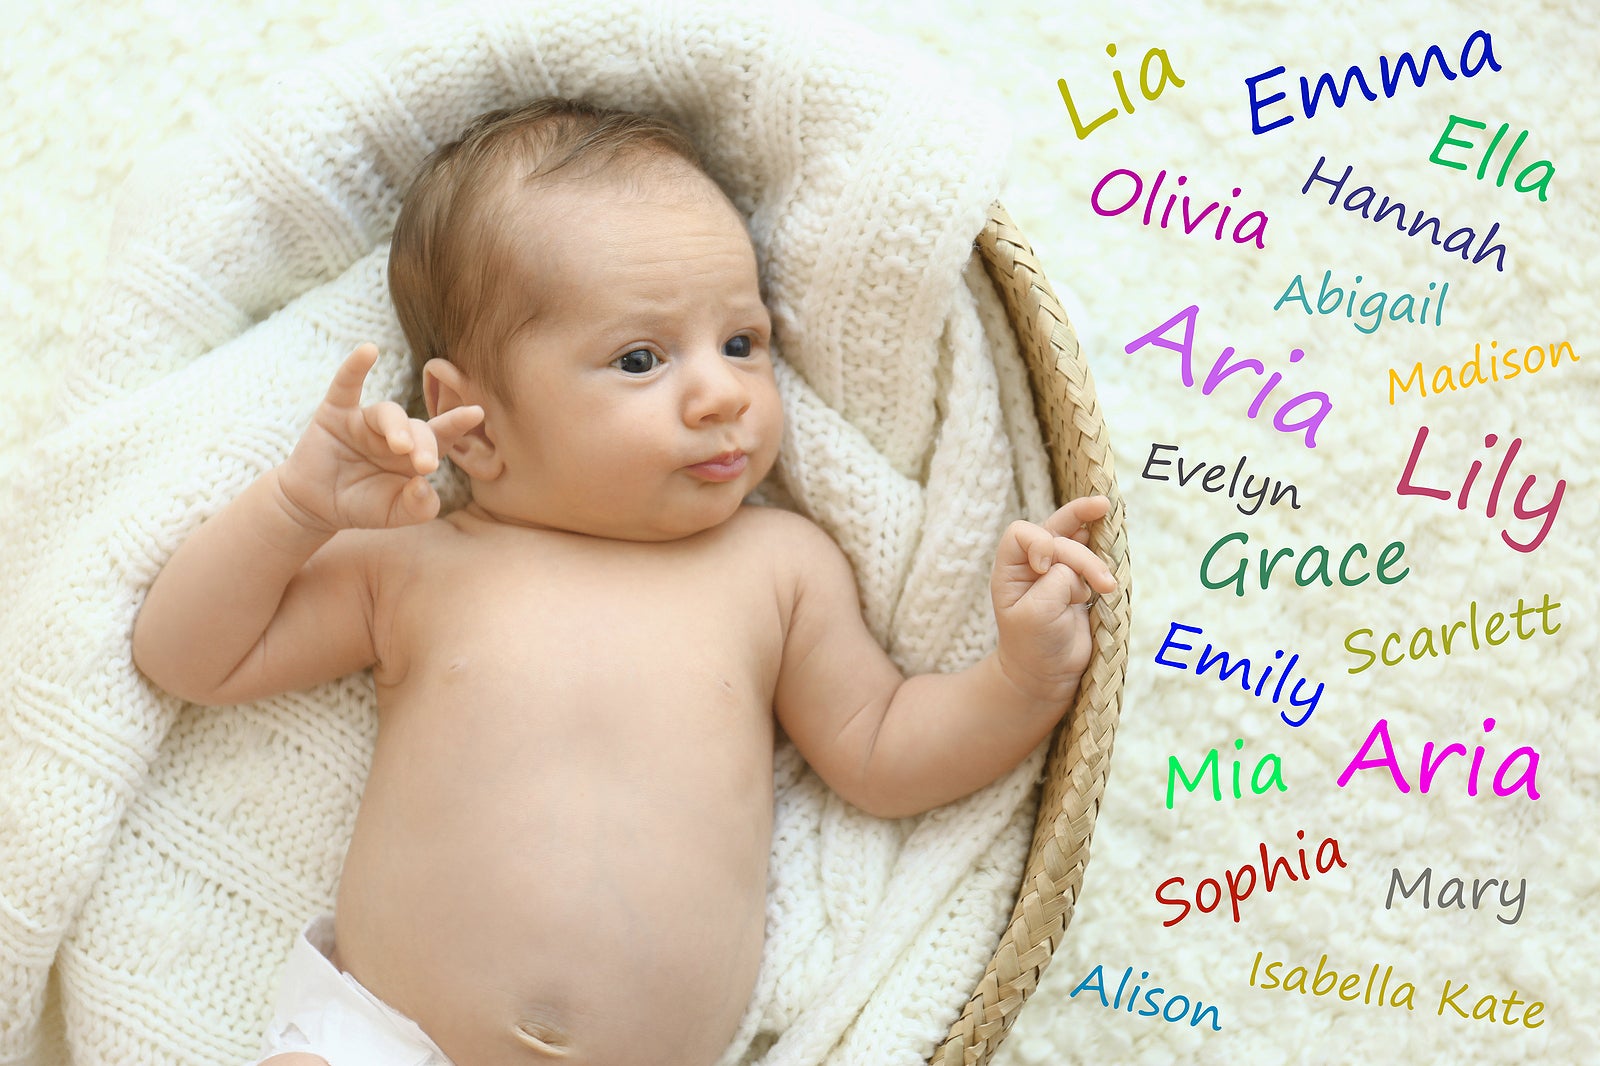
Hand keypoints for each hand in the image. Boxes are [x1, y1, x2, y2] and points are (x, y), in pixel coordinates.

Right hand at [275, 344, 484, 533]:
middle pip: (418, 428)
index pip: (442, 436)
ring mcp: (366, 421)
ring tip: (400, 446)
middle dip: (424, 444)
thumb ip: (417, 507)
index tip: (475, 412)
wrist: (315, 507)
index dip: (458, 423)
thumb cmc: (362, 506)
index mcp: (415, 454)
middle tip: (424, 465)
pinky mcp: (336, 414)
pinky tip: (368, 350)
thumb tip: (425, 486)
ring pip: (388, 413)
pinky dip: (356, 368)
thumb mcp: (394, 514)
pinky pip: (347, 385)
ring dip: (397, 427)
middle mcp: (395, 433)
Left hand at [990, 495, 1116, 703]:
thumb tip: (1075, 570)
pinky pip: (1096, 554)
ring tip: (1107, 586)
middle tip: (1102, 575)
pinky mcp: (1082, 579)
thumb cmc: (1033, 645)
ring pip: (1080, 536)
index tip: (1046, 570)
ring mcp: (1059, 569)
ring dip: (1097, 552)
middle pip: (1056, 525)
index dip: (1040, 544)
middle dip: (1081, 539)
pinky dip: (1105, 557)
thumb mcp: (1036, 614)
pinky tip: (1110, 568)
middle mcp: (1033, 562)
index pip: (1023, 532)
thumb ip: (1055, 583)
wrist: (1049, 674)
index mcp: (1010, 568)